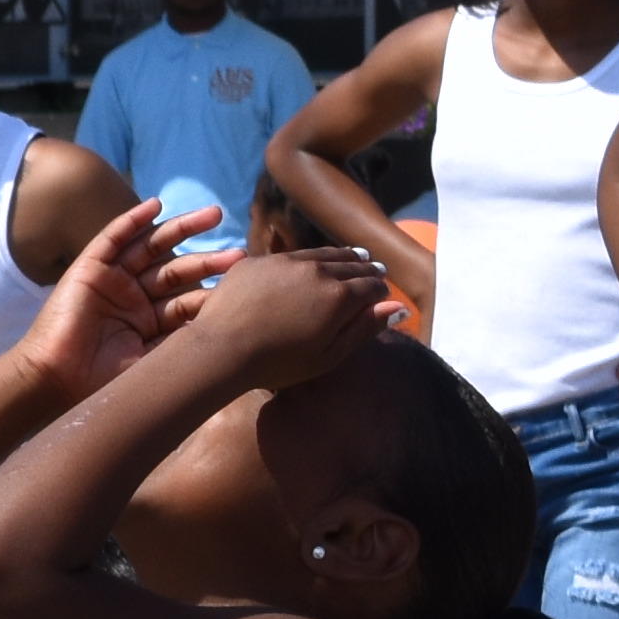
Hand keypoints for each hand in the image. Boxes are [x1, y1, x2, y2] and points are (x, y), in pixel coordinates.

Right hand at [12, 194, 237, 397]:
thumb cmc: (99, 380)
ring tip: (214, 215)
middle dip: (208, 259)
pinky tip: (156, 206)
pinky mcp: (89, 270)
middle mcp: (134, 298)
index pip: (187, 299)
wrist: (54, 379)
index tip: (244, 286)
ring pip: (151, 248)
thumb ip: (180, 342)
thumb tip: (224, 330)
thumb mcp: (151, 360)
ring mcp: (112, 282)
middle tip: (240, 254)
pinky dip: (132, 221)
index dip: (214, 291)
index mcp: (149, 322)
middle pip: (176, 269)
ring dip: (181, 229)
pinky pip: (112, 239)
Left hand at [184, 244, 393, 391]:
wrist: (220, 350)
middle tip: (376, 269)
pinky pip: (290, 256)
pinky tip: (310, 261)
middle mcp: (318, 271)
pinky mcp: (258, 261)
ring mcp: (286, 262)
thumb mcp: (327, 356)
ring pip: (323, 254)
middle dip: (366, 269)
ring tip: (355, 256)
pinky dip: (307, 258)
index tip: (382, 294)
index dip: (380, 291)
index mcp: (340, 296)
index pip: (372, 286)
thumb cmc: (276, 364)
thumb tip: (399, 307)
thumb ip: (363, 329)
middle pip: (351, 265)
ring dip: (342, 256)